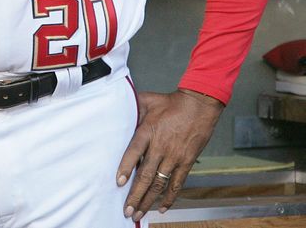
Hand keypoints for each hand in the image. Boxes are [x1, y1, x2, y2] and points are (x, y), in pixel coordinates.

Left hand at [116, 88, 223, 221]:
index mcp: (148, 132)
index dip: (126, 168)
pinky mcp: (186, 162)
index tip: (119, 182)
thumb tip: (116, 108)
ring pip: (160, 184)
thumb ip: (131, 108)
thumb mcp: (147, 100)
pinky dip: (169, 197)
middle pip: (146, 175)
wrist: (199, 105)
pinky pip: (177, 183)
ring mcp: (174, 156)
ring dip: (148, 200)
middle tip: (127, 211)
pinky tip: (161, 207)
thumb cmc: (171, 103)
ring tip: (139, 213)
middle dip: (135, 195)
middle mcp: (161, 147)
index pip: (134, 152)